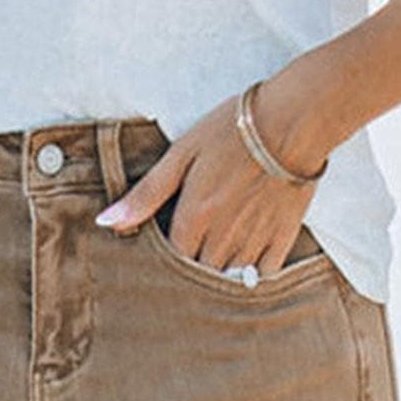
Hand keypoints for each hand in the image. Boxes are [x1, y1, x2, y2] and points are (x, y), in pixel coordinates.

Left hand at [94, 79, 331, 278]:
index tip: (165, 256)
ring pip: (228, 280)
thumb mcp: (181, 155)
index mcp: (193, 221)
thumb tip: (106, 224)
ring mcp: (253, 243)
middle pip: (198, 277)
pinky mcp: (281, 239)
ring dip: (219, 277)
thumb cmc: (232, 130)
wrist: (294, 120)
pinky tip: (245, 263)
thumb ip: (145, 195)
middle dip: (191, 274)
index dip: (165, 263)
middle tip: (193, 257)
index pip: (170, 263)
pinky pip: (261, 276)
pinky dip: (252, 275)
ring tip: (215, 262)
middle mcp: (221, 240)